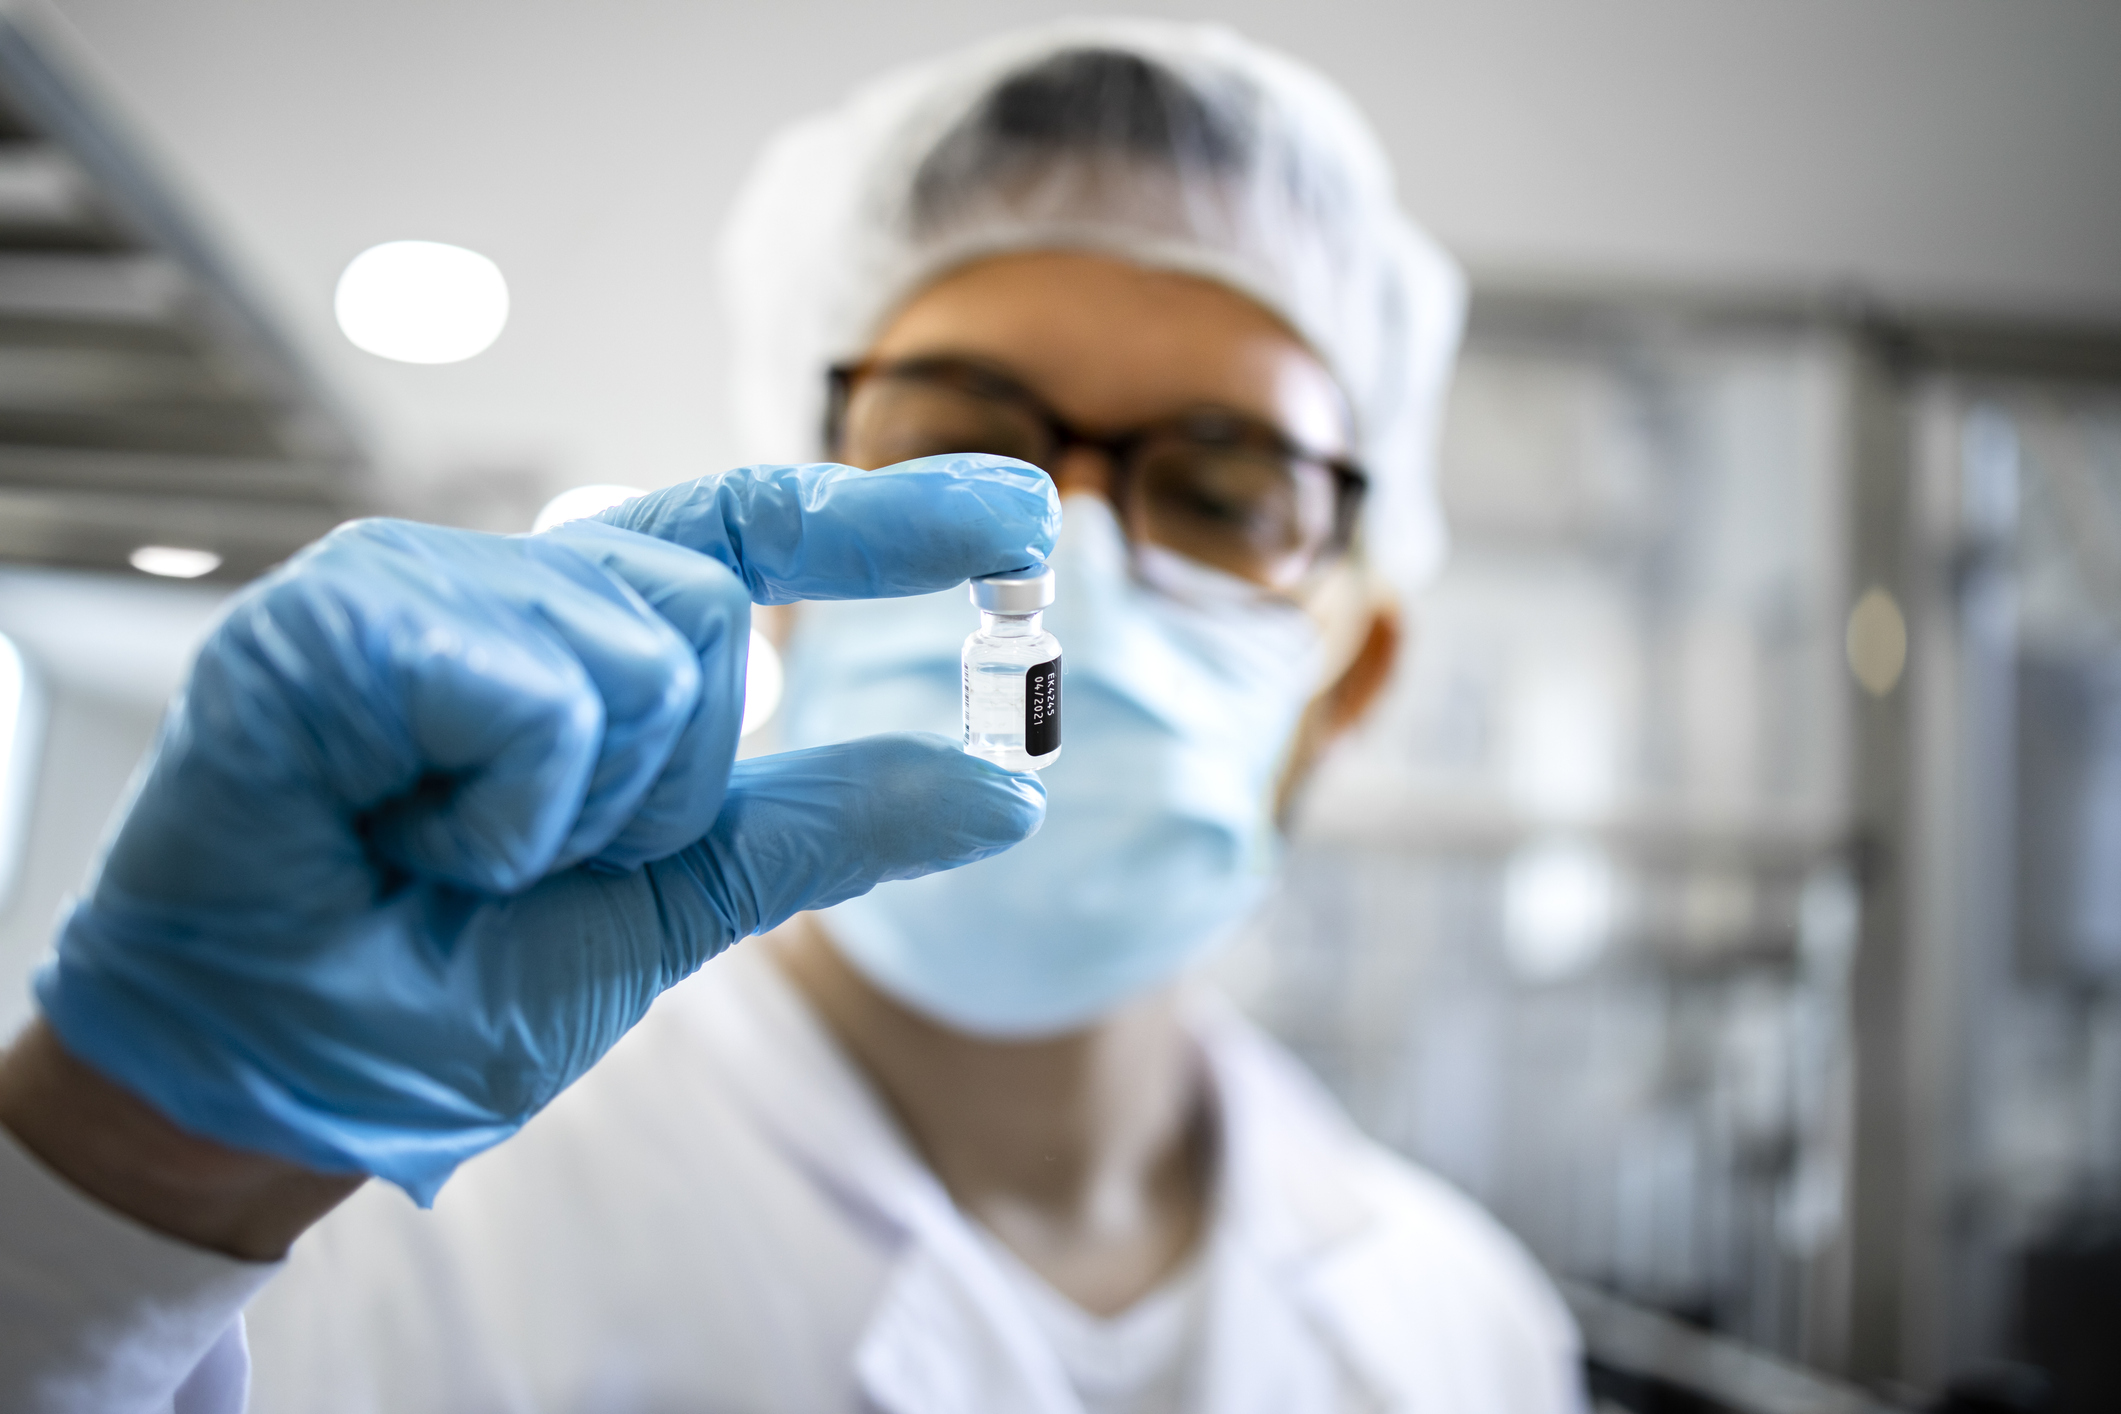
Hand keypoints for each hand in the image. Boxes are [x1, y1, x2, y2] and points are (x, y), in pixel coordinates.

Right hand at [26, 456, 1057, 1207]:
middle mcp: (509, 584)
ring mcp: (416, 583)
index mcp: (586, 636)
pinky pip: (533, 690)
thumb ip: (827, 827)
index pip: (757, 536)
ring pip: (635, 644)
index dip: (892, 518)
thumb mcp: (680, 901)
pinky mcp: (331, 620)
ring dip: (579, 809)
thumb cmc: (455, 981)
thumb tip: (1009, 792)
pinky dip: (507, 809)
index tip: (1028, 516)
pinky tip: (403, 836)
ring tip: (450, 852)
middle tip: (529, 859)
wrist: (291, 1075)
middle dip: (664, 781)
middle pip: (707, 612)